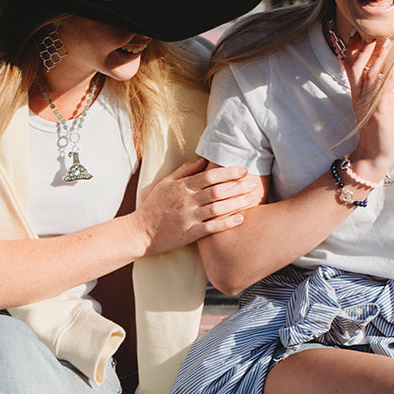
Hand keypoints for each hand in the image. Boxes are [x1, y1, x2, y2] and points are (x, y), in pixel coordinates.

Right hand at [131, 159, 261, 255]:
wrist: (140, 231)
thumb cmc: (154, 205)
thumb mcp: (165, 183)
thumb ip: (184, 170)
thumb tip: (203, 159)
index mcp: (182, 187)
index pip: (209, 176)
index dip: (228, 172)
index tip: (243, 170)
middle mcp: (187, 201)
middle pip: (217, 191)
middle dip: (238, 186)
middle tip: (253, 182)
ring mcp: (189, 218)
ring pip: (218, 208)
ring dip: (237, 202)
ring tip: (252, 198)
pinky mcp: (190, 234)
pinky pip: (212, 227)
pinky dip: (227, 222)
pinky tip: (241, 218)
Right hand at [332, 29, 393, 183]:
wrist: (375, 154)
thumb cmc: (377, 129)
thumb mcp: (376, 104)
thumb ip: (378, 89)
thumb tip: (386, 74)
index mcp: (357, 93)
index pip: (350, 67)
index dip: (353, 49)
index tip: (357, 32)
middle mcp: (359, 96)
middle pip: (356, 67)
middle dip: (364, 49)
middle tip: (371, 32)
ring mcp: (368, 104)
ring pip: (370, 76)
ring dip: (378, 58)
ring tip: (387, 42)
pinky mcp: (379, 112)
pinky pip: (383, 92)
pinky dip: (389, 78)